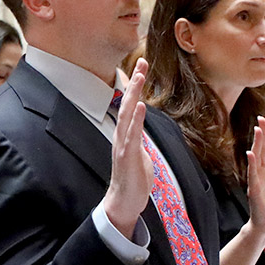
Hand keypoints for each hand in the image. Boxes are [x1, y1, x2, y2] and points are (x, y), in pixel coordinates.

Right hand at [102, 58, 153, 236]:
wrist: (124, 202)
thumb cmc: (134, 180)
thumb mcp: (140, 154)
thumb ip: (140, 139)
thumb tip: (142, 129)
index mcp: (127, 134)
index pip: (131, 105)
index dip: (136, 86)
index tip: (142, 67)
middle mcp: (121, 136)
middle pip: (126, 103)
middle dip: (134, 82)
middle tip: (142, 62)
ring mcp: (122, 145)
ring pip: (126, 114)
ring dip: (133, 94)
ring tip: (139, 77)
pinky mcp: (127, 156)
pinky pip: (131, 134)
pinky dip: (135, 119)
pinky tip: (139, 105)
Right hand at [246, 116, 264, 239]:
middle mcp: (261, 173)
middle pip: (262, 150)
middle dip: (263, 134)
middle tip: (261, 118)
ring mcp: (257, 180)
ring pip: (257, 158)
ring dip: (256, 144)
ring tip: (257, 130)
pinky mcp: (254, 189)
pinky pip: (253, 175)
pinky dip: (252, 164)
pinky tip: (251, 154)